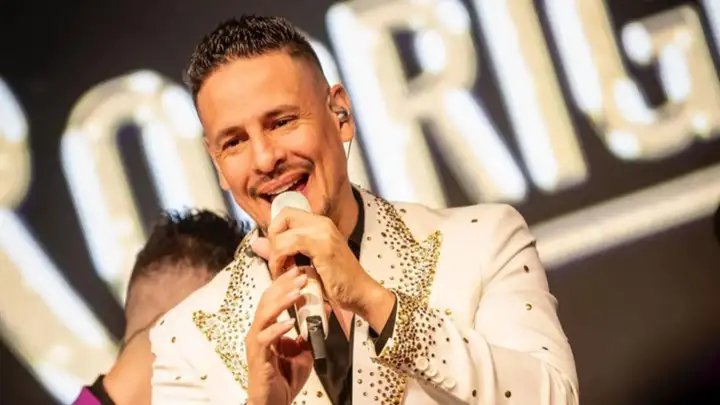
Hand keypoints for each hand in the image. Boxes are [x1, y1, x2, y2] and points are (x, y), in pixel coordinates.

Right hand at [244, 266, 312, 404]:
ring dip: (281, 302)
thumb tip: (320, 316)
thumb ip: (308, 335)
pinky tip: (289, 323)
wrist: (274, 403)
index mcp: (267, 328)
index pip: (273, 299)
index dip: (285, 284)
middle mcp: (258, 332)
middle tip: (301, 274)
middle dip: (284, 286)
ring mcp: (256, 344)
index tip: (300, 271)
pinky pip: (265, 339)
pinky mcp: (257, 357)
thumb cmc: (284, 379)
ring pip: (264, 315)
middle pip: (267, 301)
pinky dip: (277, 329)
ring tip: (297, 292)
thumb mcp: (303, 353)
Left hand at [255, 208, 395, 331]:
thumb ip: (282, 251)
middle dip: (272, 240)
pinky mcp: (322, 246)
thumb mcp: (306, 263)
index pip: (286, 214)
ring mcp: (323, 233)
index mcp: (320, 224)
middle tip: (277, 261)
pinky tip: (285, 274)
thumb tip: (257, 243)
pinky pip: (288, 245)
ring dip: (275, 255)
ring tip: (281, 271)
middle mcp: (322, 223)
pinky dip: (280, 261)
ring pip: (282, 234)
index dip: (275, 231)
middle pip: (282, 217)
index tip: (277, 252)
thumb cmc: (337, 281)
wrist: (360, 293)